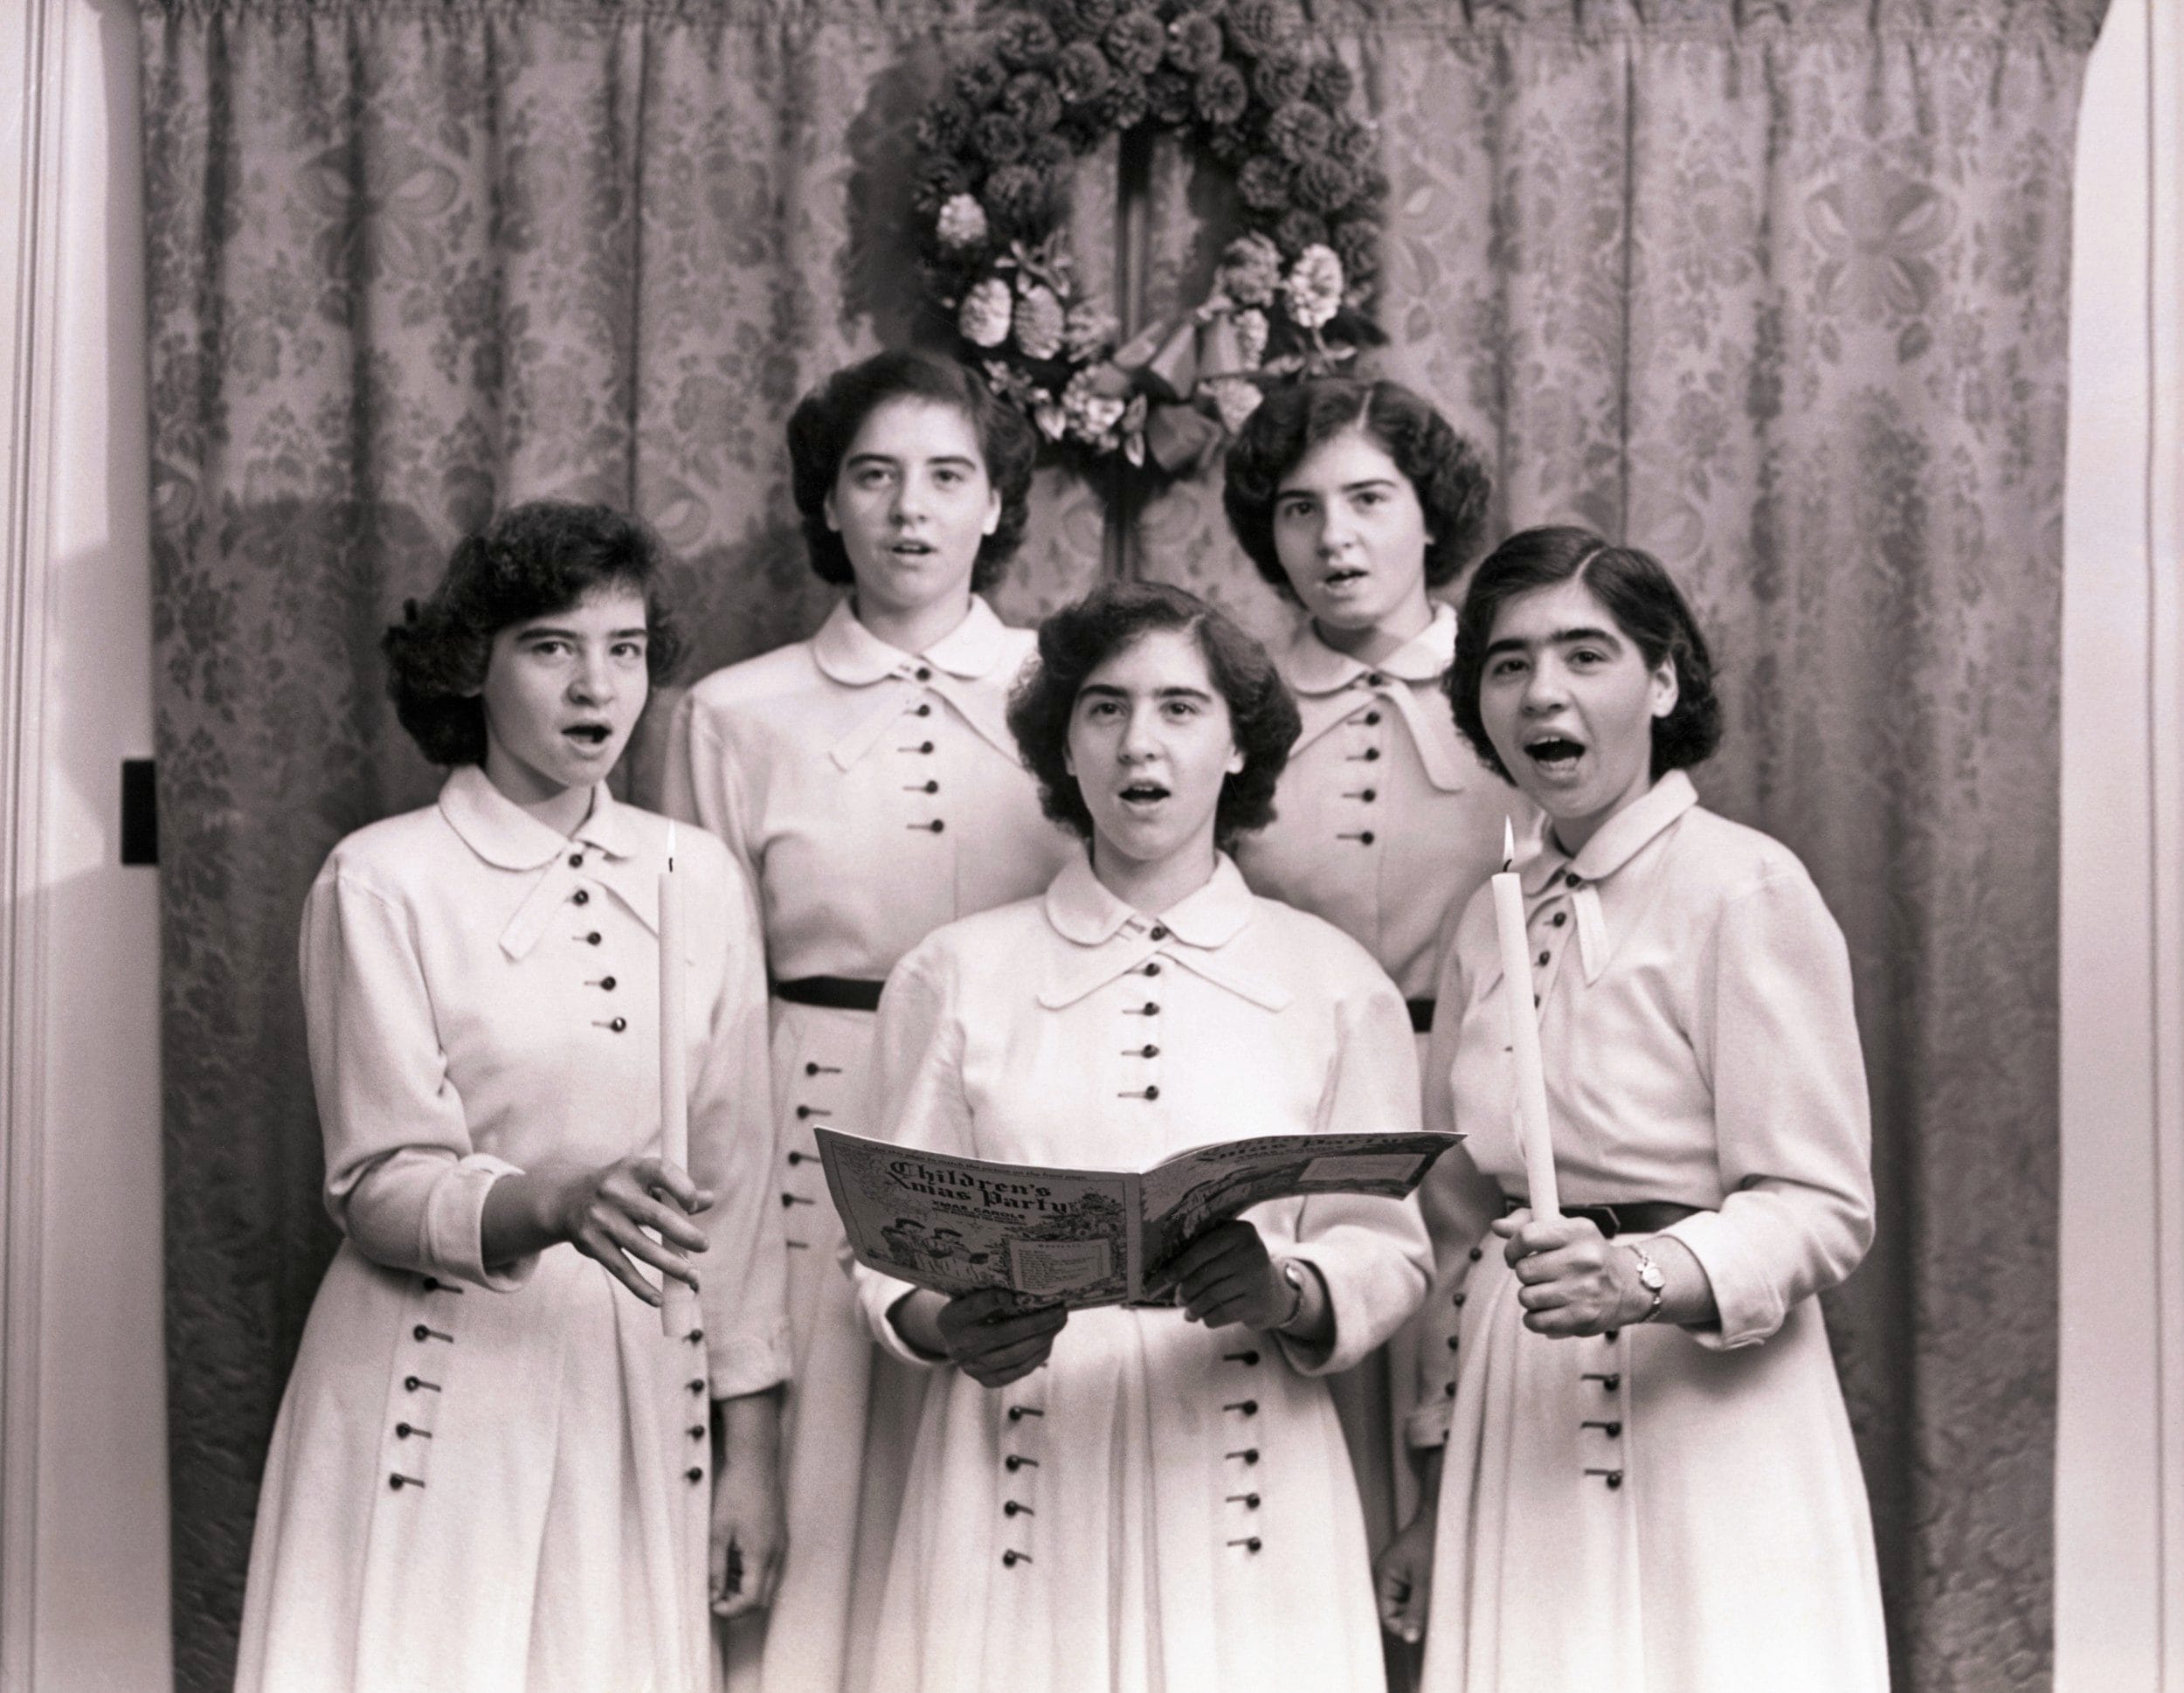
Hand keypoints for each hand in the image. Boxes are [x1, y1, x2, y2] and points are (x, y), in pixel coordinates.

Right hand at [543, 1156, 712, 1306]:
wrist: (566, 1198)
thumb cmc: (620, 1188)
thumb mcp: (643, 1179)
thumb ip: (675, 1189)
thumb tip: (709, 1200)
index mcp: (633, 1168)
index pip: (663, 1172)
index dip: (684, 1188)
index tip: (695, 1205)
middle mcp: (614, 1191)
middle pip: (656, 1216)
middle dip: (685, 1234)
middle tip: (704, 1245)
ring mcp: (600, 1219)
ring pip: (642, 1248)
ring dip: (671, 1265)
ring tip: (692, 1276)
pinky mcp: (591, 1243)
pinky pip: (620, 1269)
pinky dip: (641, 1287)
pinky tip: (659, 1299)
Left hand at [709, 1394, 784, 1618]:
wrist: (755, 1462)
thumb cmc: (736, 1491)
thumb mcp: (718, 1532)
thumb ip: (717, 1568)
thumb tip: (714, 1594)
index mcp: (762, 1555)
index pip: (752, 1600)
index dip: (731, 1610)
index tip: (713, 1604)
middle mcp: (777, 1553)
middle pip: (763, 1597)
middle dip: (739, 1603)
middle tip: (716, 1595)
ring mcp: (780, 1544)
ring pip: (766, 1582)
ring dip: (745, 1587)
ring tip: (720, 1572)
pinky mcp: (778, 1536)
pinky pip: (768, 1566)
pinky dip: (751, 1572)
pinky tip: (733, 1557)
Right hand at [932, 1288, 1066, 1388]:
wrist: (957, 1342)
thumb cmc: (970, 1312)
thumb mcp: (969, 1297)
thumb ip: (987, 1293)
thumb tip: (1022, 1288)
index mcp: (951, 1319)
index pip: (970, 1309)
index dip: (989, 1301)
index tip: (1009, 1294)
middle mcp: (959, 1346)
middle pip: (1002, 1334)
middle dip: (1036, 1322)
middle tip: (1059, 1311)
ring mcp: (973, 1367)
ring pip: (1015, 1354)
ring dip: (1043, 1338)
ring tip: (1059, 1323)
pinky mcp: (987, 1381)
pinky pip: (1018, 1370)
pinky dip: (1038, 1355)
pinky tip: (1049, 1341)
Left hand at [1167, 1220, 1286, 1331]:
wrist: (1271, 1291)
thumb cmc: (1237, 1267)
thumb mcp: (1226, 1249)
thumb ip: (1202, 1251)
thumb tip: (1165, 1272)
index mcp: (1241, 1231)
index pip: (1205, 1247)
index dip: (1182, 1264)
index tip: (1167, 1278)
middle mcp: (1253, 1251)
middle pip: (1206, 1275)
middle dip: (1186, 1290)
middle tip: (1178, 1300)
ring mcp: (1258, 1277)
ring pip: (1212, 1296)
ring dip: (1194, 1308)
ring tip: (1188, 1313)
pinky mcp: (1259, 1302)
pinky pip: (1223, 1313)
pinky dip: (1208, 1318)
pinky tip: (1204, 1318)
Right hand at [1374, 1507, 1437, 1644]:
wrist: (1446, 1514)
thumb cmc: (1434, 1543)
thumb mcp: (1427, 1581)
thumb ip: (1417, 1611)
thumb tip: (1408, 1639)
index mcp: (1383, 1576)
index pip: (1386, 1615)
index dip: (1403, 1623)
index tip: (1425, 1621)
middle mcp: (1387, 1576)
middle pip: (1396, 1611)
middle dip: (1415, 1612)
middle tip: (1434, 1602)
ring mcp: (1400, 1574)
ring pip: (1408, 1604)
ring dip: (1423, 1603)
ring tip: (1438, 1590)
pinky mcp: (1412, 1571)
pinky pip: (1416, 1594)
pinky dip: (1428, 1595)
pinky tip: (1438, 1585)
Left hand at [1492, 1208, 1641, 1337]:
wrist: (1627, 1287)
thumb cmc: (1587, 1255)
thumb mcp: (1565, 1230)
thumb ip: (1528, 1223)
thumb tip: (1498, 1226)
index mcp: (1578, 1232)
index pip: (1527, 1236)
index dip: (1512, 1248)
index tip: (1516, 1255)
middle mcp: (1583, 1259)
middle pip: (1524, 1270)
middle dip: (1524, 1274)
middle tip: (1537, 1275)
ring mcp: (1584, 1290)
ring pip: (1526, 1297)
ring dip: (1529, 1296)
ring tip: (1545, 1292)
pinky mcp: (1582, 1317)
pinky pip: (1536, 1321)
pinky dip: (1534, 1317)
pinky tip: (1547, 1309)